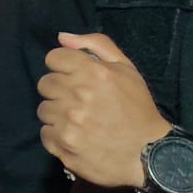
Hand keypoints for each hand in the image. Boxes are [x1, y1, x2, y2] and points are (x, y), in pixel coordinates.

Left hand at [37, 33, 168, 188]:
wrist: (148, 155)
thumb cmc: (138, 109)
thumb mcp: (127, 69)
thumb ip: (96, 45)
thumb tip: (62, 37)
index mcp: (93, 72)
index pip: (53, 58)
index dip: (63, 67)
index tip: (74, 78)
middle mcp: (78, 94)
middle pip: (45, 83)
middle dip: (60, 90)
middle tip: (78, 102)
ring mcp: (69, 121)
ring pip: (43, 109)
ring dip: (57, 114)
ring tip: (79, 121)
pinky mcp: (63, 144)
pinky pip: (45, 133)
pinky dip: (57, 135)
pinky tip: (76, 136)